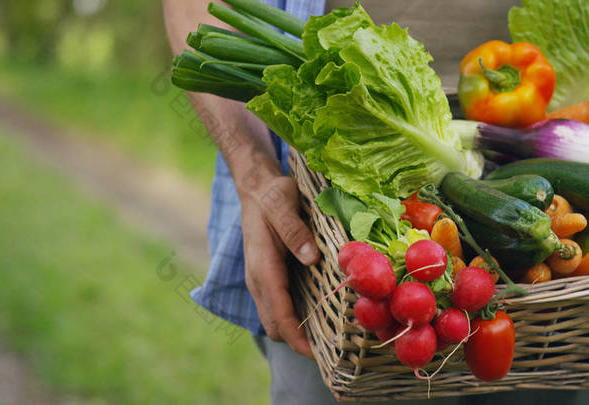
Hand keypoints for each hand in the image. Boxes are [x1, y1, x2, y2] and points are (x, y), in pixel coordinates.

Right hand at [240, 173, 319, 357]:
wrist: (256, 189)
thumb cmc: (272, 195)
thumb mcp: (283, 204)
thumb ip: (293, 230)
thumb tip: (311, 258)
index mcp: (262, 267)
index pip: (278, 314)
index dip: (297, 339)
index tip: (319, 355)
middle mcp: (258, 280)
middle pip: (275, 326)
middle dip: (298, 343)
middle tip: (333, 350)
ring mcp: (260, 281)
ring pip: (275, 319)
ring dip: (296, 333)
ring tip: (328, 339)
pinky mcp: (267, 278)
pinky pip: (278, 307)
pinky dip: (293, 319)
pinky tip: (317, 315)